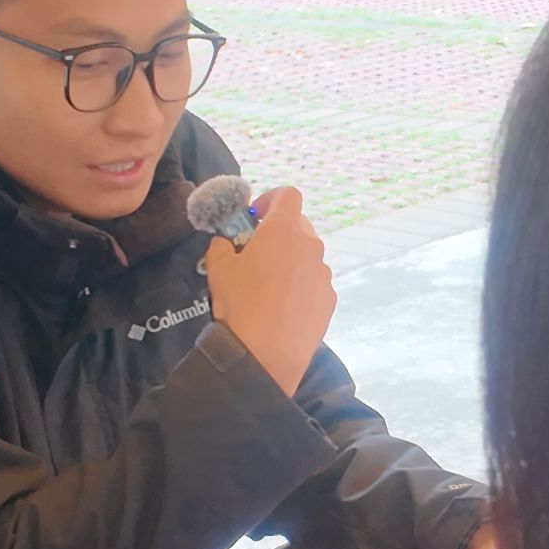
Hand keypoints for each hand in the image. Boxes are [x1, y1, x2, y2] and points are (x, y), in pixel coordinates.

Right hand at [203, 184, 334, 396]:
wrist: (265, 353)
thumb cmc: (240, 303)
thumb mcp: (218, 269)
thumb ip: (221, 246)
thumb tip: (225, 244)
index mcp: (283, 230)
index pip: (288, 195)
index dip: (271, 200)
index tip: (254, 218)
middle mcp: (310, 246)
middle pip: (299, 225)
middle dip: (279, 233)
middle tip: (257, 254)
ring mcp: (323, 273)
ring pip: (308, 256)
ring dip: (291, 261)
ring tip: (269, 287)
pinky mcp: (330, 299)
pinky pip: (314, 282)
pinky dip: (301, 286)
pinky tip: (283, 308)